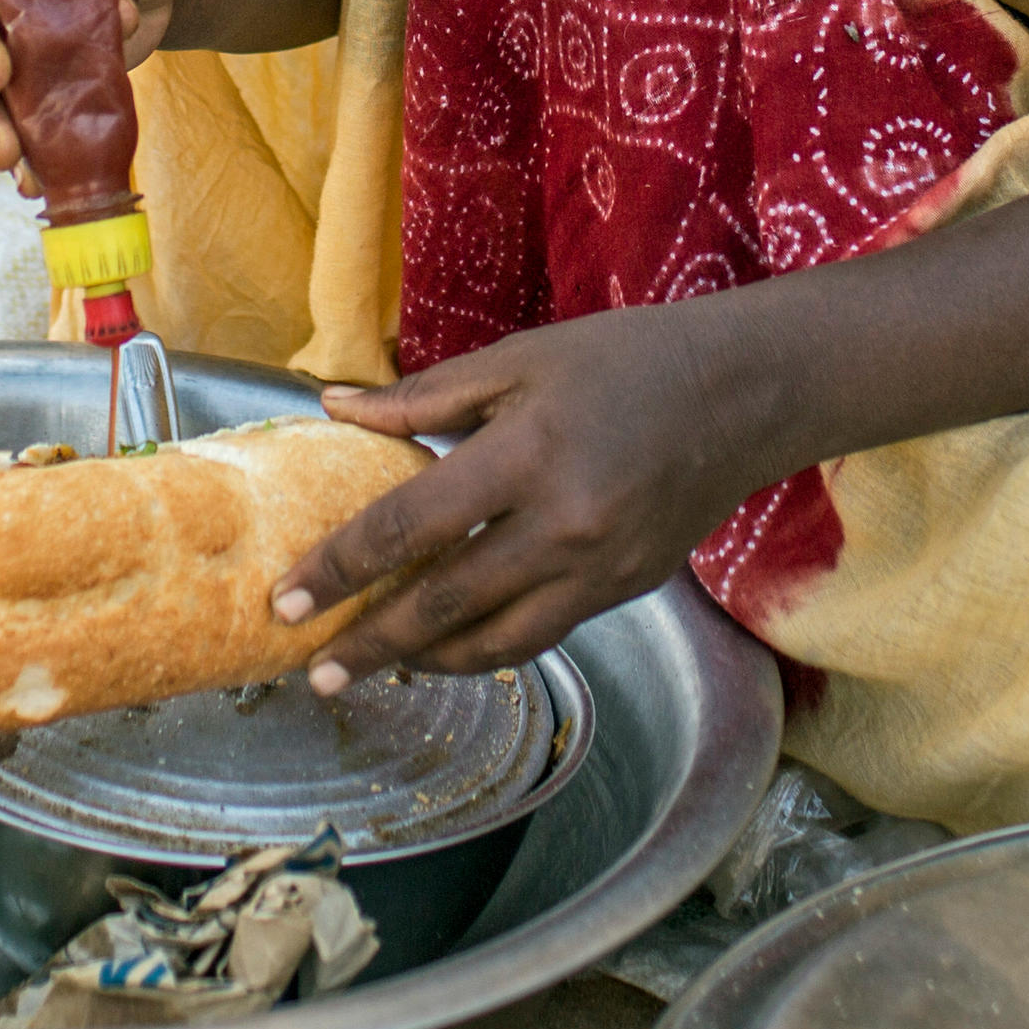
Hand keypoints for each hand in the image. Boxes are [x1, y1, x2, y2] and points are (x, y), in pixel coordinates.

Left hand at [272, 304, 776, 684]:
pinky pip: (544, 634)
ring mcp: (600, 569)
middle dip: (371, 643)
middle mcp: (562, 526)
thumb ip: (422, 397)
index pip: (409, 527)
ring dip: (430, 661)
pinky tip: (453, 645)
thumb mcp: (518, 358)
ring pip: (497, 641)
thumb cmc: (622, 361)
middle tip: (316, 670)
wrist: (741, 394)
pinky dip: (490, 646)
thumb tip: (335, 409)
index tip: (287, 600)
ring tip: (379, 666)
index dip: (340, 569)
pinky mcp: (626, 589)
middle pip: (445, 604)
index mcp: (524, 455)